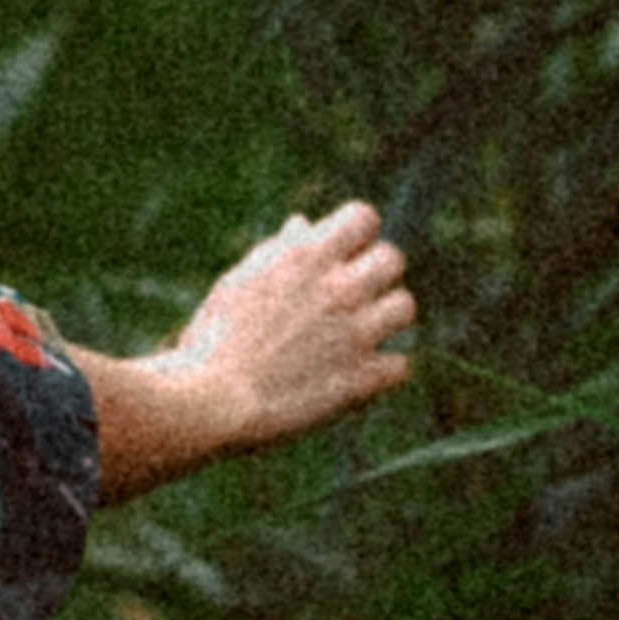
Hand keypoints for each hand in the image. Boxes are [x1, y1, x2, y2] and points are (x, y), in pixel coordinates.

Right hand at [157, 200, 416, 458]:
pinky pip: (400, 364)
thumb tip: (304, 224)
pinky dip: (381, 369)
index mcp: (304, 257)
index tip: (340, 255)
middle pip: (393, 259)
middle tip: (352, 295)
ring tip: (358, 332)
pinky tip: (354, 372)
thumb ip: (279, 250)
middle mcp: (338, 289)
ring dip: (385, 317)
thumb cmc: (215, 339)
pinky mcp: (362, 378)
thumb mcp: (240, 282)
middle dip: (376, 273)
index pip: (363, 218)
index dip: (355, 235)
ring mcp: (355, 333)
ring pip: (405, 307)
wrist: (213, 401)